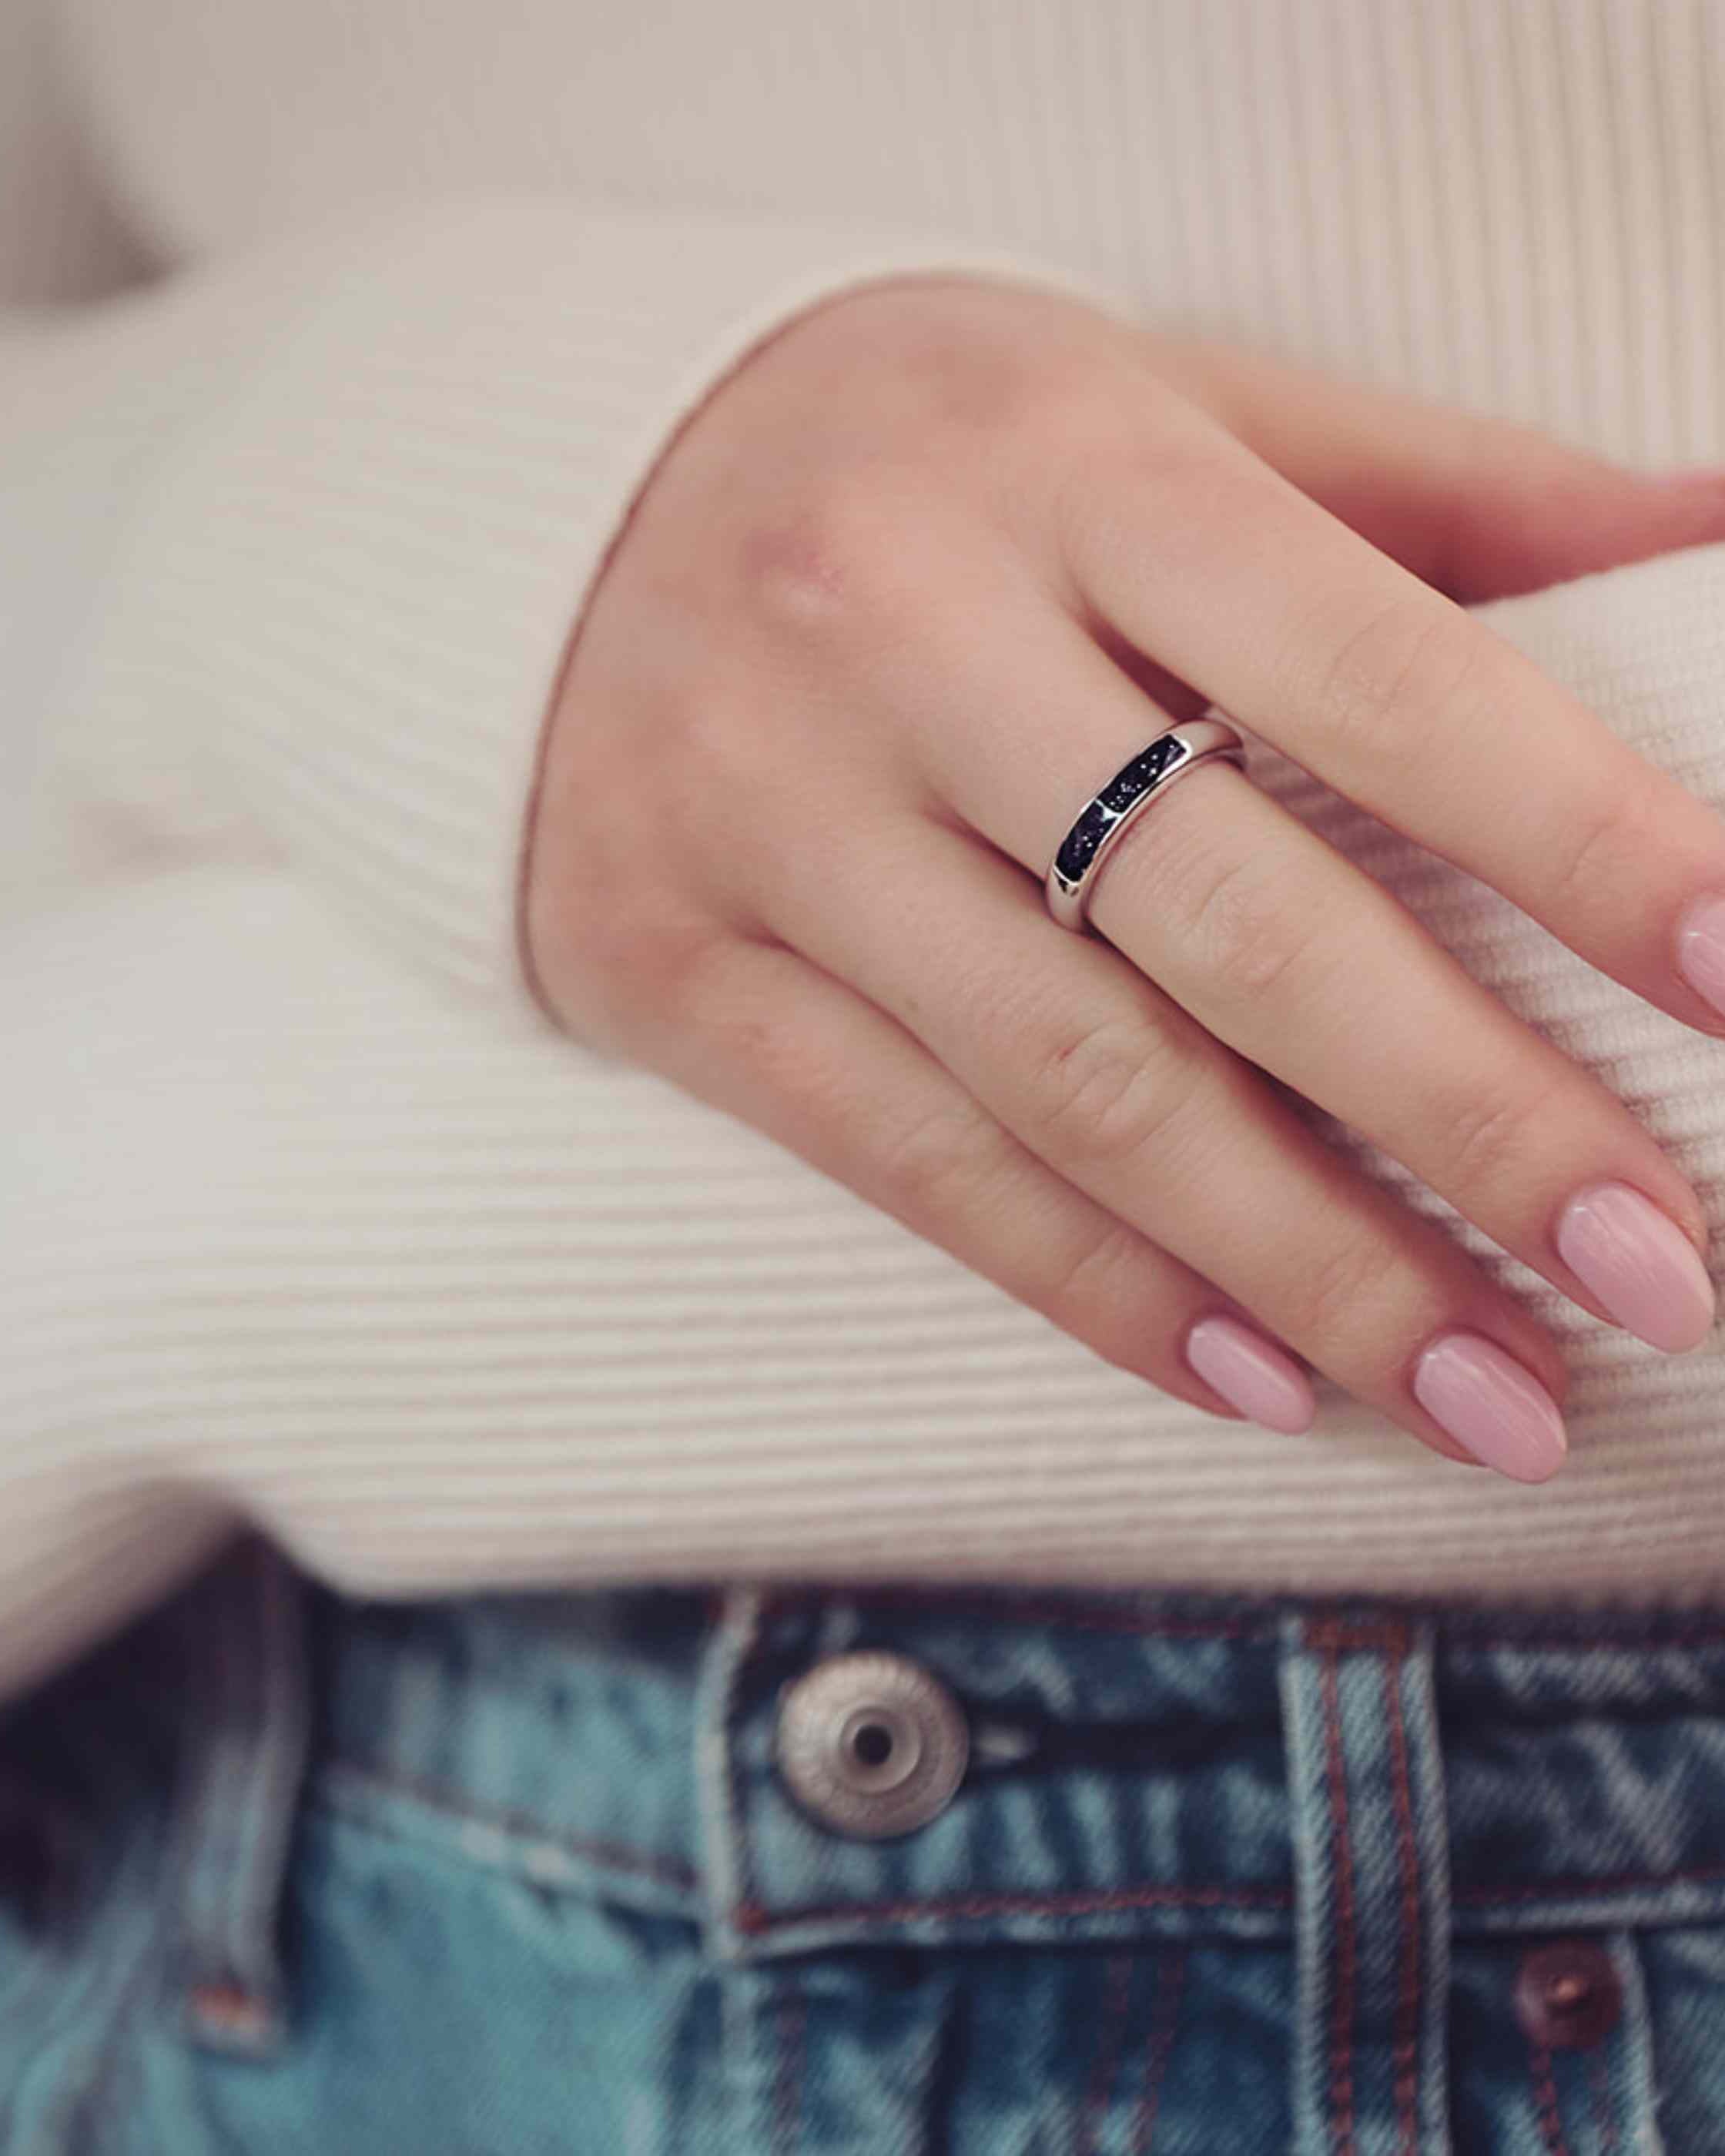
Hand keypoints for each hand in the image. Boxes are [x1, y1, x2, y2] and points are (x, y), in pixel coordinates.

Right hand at [524, 275, 1724, 1480]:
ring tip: (1490, 1390)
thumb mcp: (1145, 403)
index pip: (1368, 666)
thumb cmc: (906, 453)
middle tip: (1657, 1272)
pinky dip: (1093, 1285)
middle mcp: (899, 635)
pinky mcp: (669, 965)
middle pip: (1233, 921)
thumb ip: (1428, 491)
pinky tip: (1252, 1376)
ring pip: (1074, 1085)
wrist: (524, 507)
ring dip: (1305, 1266)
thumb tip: (1713, 547)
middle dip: (1470, 1122)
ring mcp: (762, 814)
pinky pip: (906, 1160)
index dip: (1572, 834)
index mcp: (1063, 462)